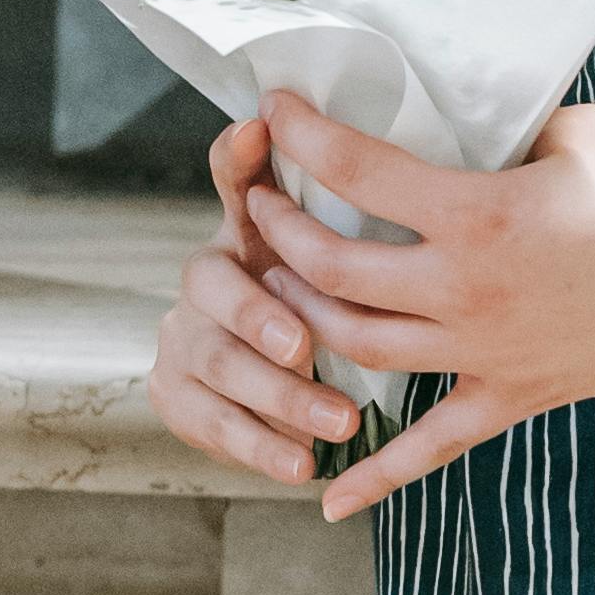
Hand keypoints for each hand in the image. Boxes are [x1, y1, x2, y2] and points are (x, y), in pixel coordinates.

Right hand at [149, 114, 371, 491]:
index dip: (237, 158)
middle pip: (212, 283)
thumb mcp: (354, 268)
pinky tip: (301, 463)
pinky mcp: (174, 393)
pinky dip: (259, 447)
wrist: (277, 386)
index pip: (234, 180)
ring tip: (337, 423)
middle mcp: (206, 276)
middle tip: (302, 346)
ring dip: (276, 395)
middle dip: (256, 315)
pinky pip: (209, 422)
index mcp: (248, 231)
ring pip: (214, 361)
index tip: (257, 131)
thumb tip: (421, 174)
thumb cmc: (336, 312)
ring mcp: (182, 335)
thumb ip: (363, 227)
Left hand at [244, 89, 594, 515]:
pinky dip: (375, 477)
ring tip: (277, 278)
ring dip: (301, 314)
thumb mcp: (579, 132)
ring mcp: (486, 355)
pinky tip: (325, 502)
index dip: (302, 134)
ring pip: (356, 347)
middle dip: (278, 226)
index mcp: (479, 217)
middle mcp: (467, 294)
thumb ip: (501, 130)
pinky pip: (430, 447)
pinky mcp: (514, 397)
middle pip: (331, 268)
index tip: (273, 106)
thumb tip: (450, 122)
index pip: (357, 172)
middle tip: (259, 195)